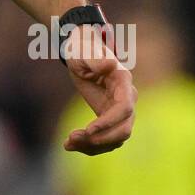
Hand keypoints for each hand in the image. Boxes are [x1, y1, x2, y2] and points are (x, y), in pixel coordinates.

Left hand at [62, 27, 136, 155]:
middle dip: (101, 139)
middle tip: (73, 138)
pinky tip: (69, 145)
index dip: (109, 122)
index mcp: (123, 81)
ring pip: (115, 139)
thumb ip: (96, 59)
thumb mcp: (84, 51)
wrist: (81, 53)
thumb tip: (110, 64)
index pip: (124, 108)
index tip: (89, 129)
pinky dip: (90, 146)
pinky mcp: (110, 119)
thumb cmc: (83, 48)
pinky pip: (105, 139)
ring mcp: (120, 111)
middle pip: (124, 129)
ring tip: (67, 144)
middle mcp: (127, 98)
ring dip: (93, 146)